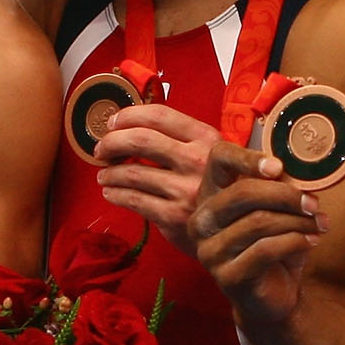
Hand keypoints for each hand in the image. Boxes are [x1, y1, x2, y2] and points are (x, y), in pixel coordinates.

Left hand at [92, 101, 218, 241]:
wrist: (243, 229)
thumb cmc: (222, 188)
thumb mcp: (215, 155)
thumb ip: (182, 140)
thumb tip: (130, 127)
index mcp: (207, 139)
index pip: (159, 115)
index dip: (128, 116)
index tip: (113, 123)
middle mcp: (198, 161)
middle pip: (140, 140)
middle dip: (111, 142)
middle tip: (101, 149)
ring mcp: (186, 191)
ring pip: (132, 173)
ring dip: (109, 172)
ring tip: (104, 174)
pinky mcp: (174, 217)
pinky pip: (134, 200)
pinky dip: (115, 194)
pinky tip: (111, 192)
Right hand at [186, 138, 322, 325]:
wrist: (272, 297)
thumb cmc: (274, 247)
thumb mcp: (278, 211)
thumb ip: (278, 187)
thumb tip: (287, 172)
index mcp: (211, 196)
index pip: (218, 159)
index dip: (247, 158)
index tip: (278, 167)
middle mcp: (202, 221)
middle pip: (242, 193)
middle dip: (286, 196)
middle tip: (313, 203)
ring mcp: (210, 251)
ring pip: (258, 222)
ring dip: (298, 221)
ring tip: (320, 224)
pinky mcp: (227, 277)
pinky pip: (266, 250)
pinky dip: (296, 242)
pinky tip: (311, 241)